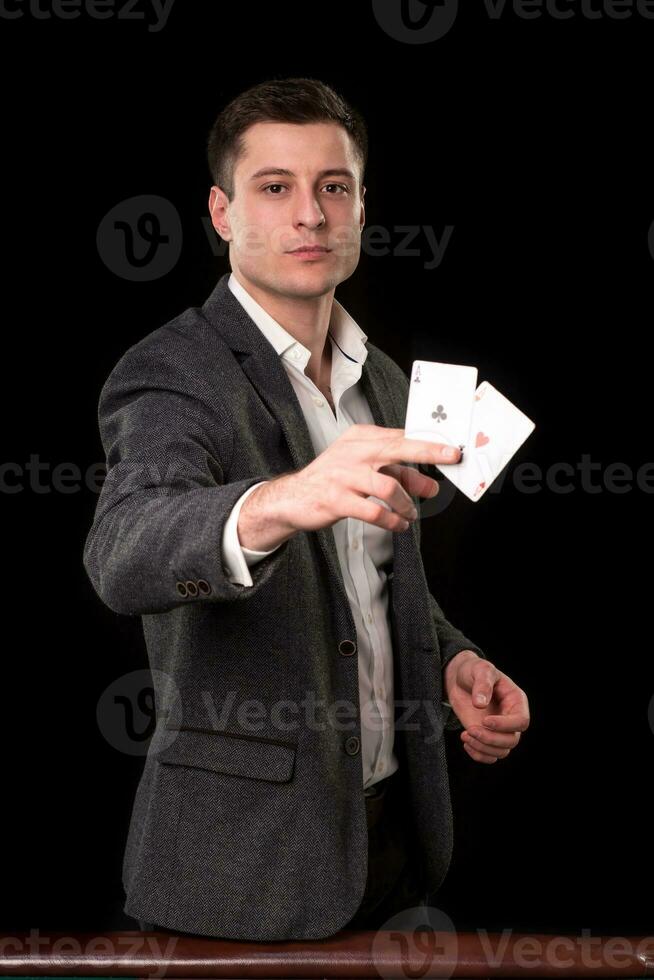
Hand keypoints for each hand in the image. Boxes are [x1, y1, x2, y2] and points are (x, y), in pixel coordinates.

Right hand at [279, 423, 461, 534]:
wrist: (293, 498)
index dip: (428, 442)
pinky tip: (398, 524)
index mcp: (360, 438)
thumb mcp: (364, 469)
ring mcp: (343, 475)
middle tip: (451, 457)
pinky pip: (373, 511)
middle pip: (397, 448)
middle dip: (428, 451)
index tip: (451, 449)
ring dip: (407, 504)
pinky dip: (391, 520)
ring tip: (410, 514)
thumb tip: (430, 486)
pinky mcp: (336, 499)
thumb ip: (397, 475)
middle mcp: (353, 452)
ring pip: (388, 486)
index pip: (400, 436)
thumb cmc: (333, 480)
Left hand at [443, 650, 529, 763]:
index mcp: (516, 701)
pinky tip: (466, 741)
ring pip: (501, 751)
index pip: (521, 721)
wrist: (459, 679)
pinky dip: (478, 754)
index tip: (484, 721)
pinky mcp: (486, 737)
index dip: (505, 725)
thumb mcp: (480, 670)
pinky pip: (490, 756)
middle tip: (471, 730)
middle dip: (491, 739)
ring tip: (465, 735)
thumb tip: (480, 705)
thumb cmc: (474, 671)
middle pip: (512, 741)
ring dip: (482, 748)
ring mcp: (499, 730)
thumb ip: (483, 685)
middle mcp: (511, 718)